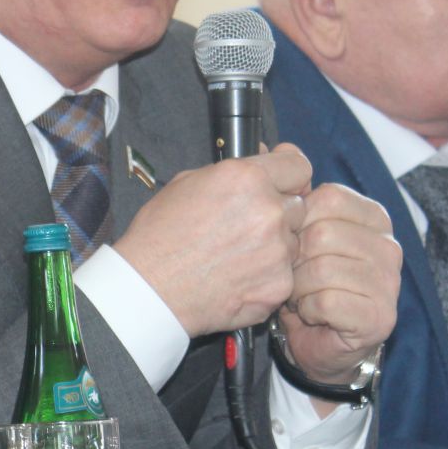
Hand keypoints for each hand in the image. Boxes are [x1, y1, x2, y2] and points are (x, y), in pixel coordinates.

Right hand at [113, 145, 311, 337]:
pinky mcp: (278, 285)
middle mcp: (268, 211)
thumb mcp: (187, 183)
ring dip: (273, 247)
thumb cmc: (159, 237)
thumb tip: (262, 160)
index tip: (287, 182)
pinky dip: (266, 277)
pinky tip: (237, 278)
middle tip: (246, 228)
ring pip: (292, 242)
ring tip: (235, 257)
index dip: (290, 175)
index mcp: (247, 179)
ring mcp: (277, 250)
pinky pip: (284, 274)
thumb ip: (234, 173)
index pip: (298, 166)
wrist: (149, 289)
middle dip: (278, 214)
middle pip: (298, 206)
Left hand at [274, 181, 399, 385]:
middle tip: (294, 276)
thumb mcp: (294, 231)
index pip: (327, 197)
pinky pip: (326, 300)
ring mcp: (389, 282)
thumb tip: (273, 147)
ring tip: (302, 296)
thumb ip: (289, 188)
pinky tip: (312, 314)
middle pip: (321, 232)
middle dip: (293, 259)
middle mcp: (388, 245)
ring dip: (298, 287)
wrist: (318, 342)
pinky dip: (308, 310)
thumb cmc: (305, 283)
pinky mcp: (380, 316)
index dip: (296, 221)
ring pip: (320, 267)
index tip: (292, 242)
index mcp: (372, 217)